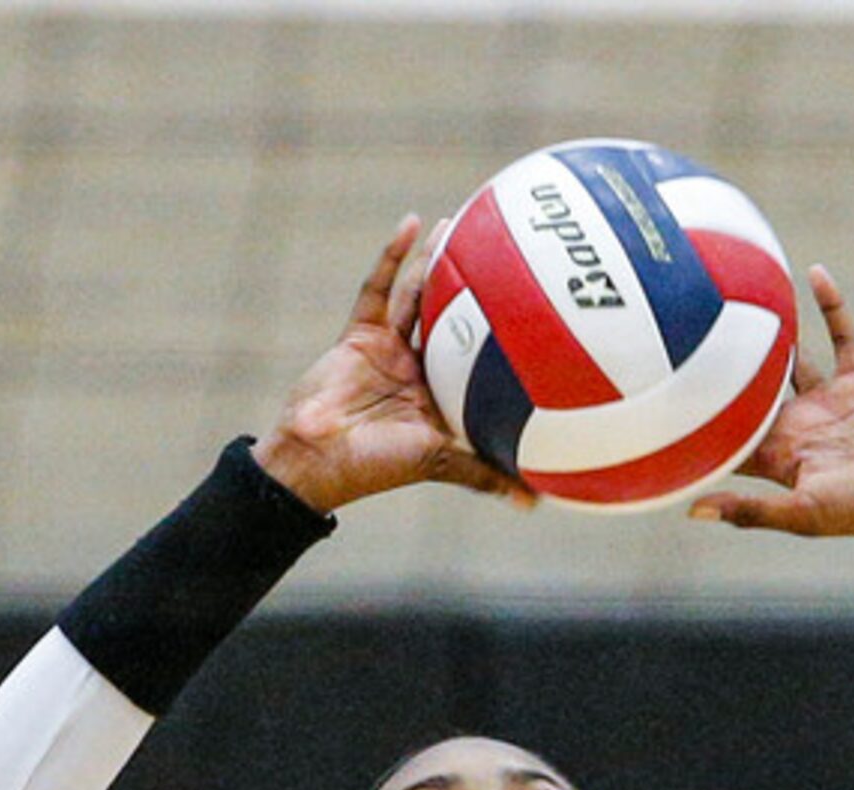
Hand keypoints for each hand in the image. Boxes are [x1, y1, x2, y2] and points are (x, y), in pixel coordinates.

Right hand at [251, 216, 530, 514]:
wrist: (315, 458)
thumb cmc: (376, 466)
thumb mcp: (440, 462)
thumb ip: (484, 473)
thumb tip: (535, 502)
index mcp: (445, 397)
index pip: (482, 357)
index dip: (506, 332)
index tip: (539, 304)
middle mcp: (421, 370)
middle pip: (455, 317)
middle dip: (476, 285)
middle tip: (507, 248)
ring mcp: (389, 349)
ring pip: (420, 295)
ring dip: (438, 260)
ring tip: (463, 222)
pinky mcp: (359, 334)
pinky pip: (379, 288)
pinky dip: (393, 256)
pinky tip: (413, 223)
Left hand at [686, 266, 853, 568]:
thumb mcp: (803, 514)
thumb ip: (751, 509)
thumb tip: (693, 510)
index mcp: (777, 456)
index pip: (726, 434)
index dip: (696, 416)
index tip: (661, 389)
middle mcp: (797, 425)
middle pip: (750, 390)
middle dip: (724, 367)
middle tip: (687, 326)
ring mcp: (828, 401)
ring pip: (791, 358)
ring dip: (771, 331)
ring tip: (740, 294)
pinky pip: (842, 336)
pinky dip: (831, 306)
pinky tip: (813, 272)